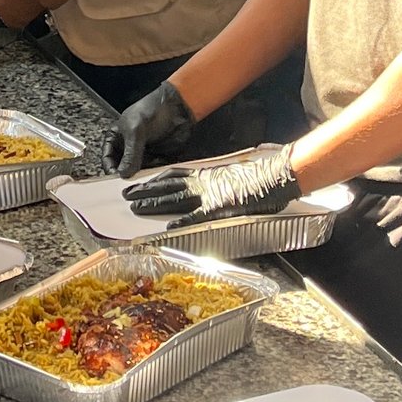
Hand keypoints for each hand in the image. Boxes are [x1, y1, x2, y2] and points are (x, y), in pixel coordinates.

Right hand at [102, 78, 195, 177]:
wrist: (177, 105)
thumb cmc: (152, 109)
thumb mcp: (136, 130)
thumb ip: (130, 153)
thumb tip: (124, 173)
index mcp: (116, 137)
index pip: (107, 159)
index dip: (110, 169)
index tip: (116, 178)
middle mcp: (128, 147)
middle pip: (123, 168)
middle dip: (126, 176)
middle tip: (130, 183)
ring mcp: (143, 153)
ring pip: (138, 172)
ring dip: (141, 177)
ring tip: (144, 180)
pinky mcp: (157, 158)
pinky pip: (153, 171)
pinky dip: (154, 175)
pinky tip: (156, 175)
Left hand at [125, 143, 299, 222]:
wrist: (275, 177)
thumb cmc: (257, 180)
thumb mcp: (230, 179)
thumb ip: (215, 185)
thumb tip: (205, 193)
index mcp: (206, 176)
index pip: (174, 176)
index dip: (156, 180)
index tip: (141, 182)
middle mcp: (203, 184)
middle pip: (168, 187)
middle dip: (146, 191)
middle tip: (126, 195)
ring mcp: (210, 196)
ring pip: (175, 200)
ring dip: (154, 204)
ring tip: (135, 207)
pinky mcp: (220, 208)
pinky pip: (197, 216)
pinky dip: (182, 220)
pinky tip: (168, 226)